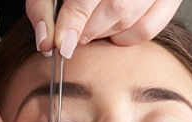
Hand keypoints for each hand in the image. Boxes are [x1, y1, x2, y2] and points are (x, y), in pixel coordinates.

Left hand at [26, 0, 182, 57]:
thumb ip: (42, 7)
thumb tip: (45, 43)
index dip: (74, 23)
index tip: (62, 45)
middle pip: (115, 9)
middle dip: (88, 30)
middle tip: (72, 35)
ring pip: (131, 20)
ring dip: (105, 34)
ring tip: (90, 28)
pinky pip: (149, 28)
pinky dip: (127, 37)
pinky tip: (113, 31)